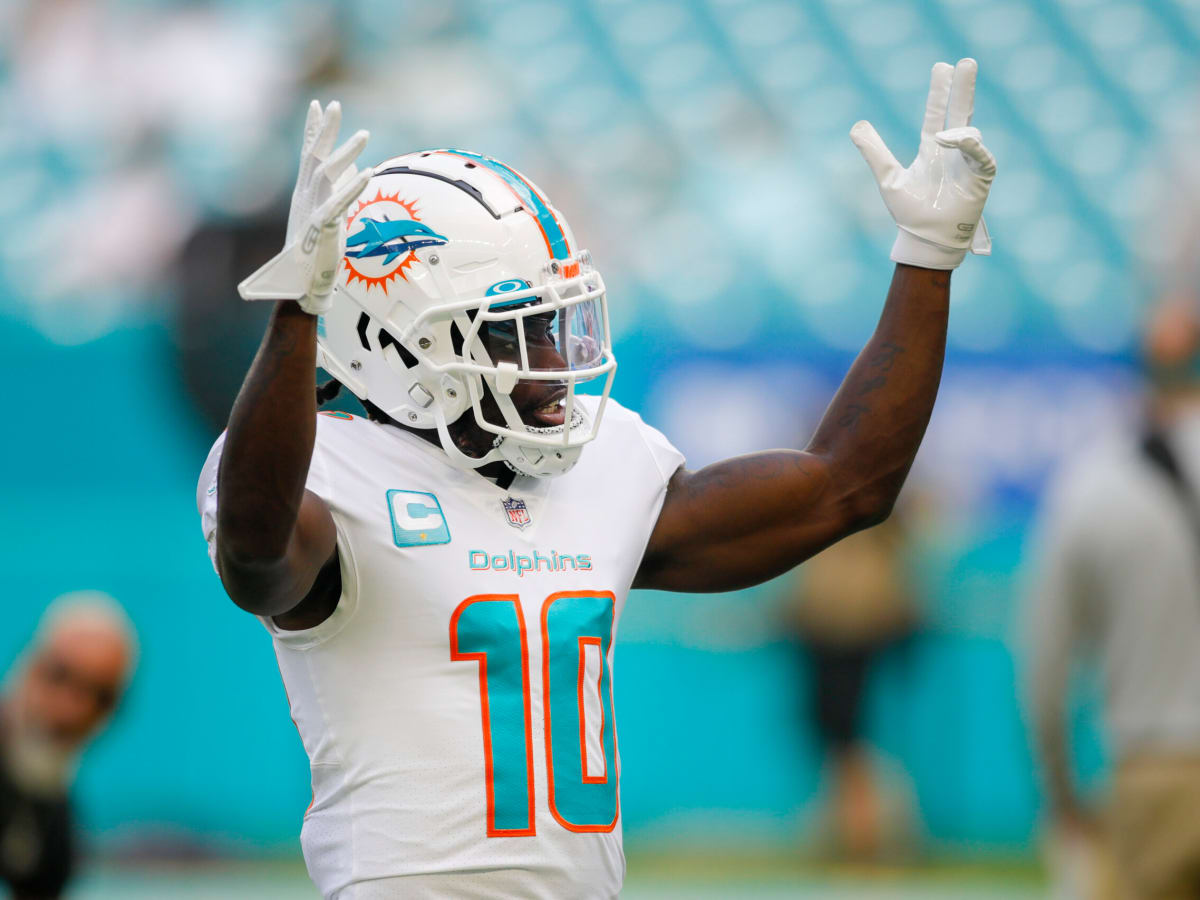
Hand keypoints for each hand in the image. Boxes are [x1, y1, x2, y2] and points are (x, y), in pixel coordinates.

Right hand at [238, 100, 370, 313]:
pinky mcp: (322, 228)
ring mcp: (312, 211)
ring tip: (365, 135)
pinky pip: (338, 203)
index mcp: (304, 193)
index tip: (319, 105)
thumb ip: (335, 192)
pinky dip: (352, 188)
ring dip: (346, 153)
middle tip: (334, 104)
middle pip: (314, 156)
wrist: (300, 285)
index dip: (313, 130)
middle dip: (324, 130)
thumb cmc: (312, 251)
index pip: (308, 155)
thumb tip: (351, 170)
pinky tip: (368, 173)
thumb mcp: (323, 215)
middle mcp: (305, 197)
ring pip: (326, 174)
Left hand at [851, 59, 995, 269]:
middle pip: (960, 112)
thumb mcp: (888, 178)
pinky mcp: (981, 178)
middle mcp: (952, 152)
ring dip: (957, 131)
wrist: (925, 240)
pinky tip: (959, 140)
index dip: (939, 92)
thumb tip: (856, 125)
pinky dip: (972, 147)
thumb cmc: (909, 213)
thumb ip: (874, 151)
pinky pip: (982, 156)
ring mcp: (968, 163)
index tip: (942, 66)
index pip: (936, 114)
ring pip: (970, 133)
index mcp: (932, 150)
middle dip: (963, 89)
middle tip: (966, 62)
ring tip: (942, 136)